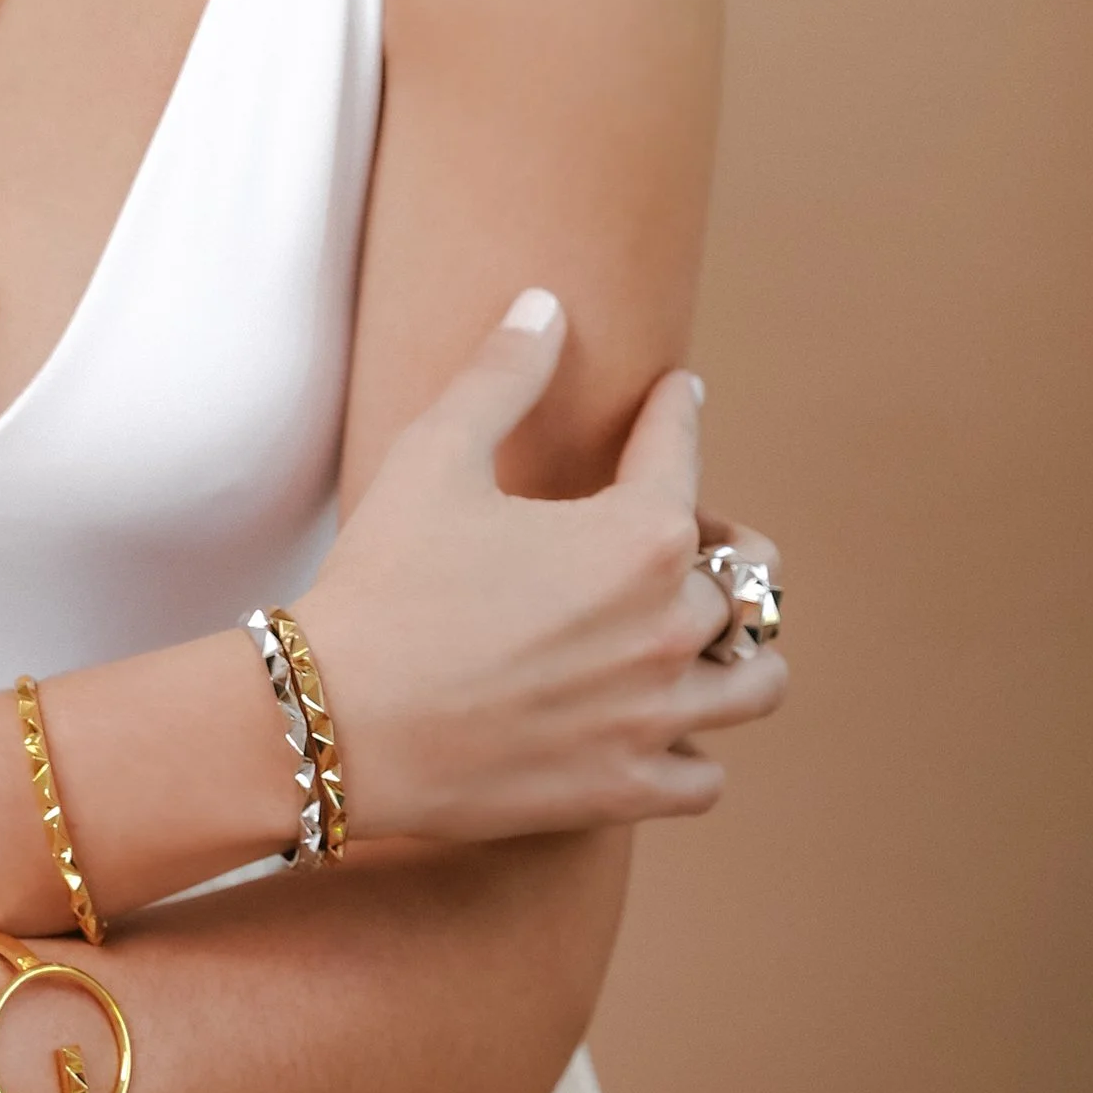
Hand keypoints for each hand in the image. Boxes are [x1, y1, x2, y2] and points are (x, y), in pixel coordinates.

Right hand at [296, 293, 786, 842]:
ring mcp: (654, 716)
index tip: (678, 395)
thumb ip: (503, 375)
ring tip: (707, 640)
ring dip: (740, 654)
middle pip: (742, 576)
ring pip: (757, 682)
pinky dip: (695, 751)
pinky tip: (661, 726)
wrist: (334, 720)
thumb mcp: (434, 456)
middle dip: (716, 545)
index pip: (682, 452)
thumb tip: (545, 304)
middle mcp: (668, 626)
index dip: (676, 413)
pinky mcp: (623, 787)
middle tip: (681, 535)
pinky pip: (706, 776)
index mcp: (638, 534)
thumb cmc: (384, 580)